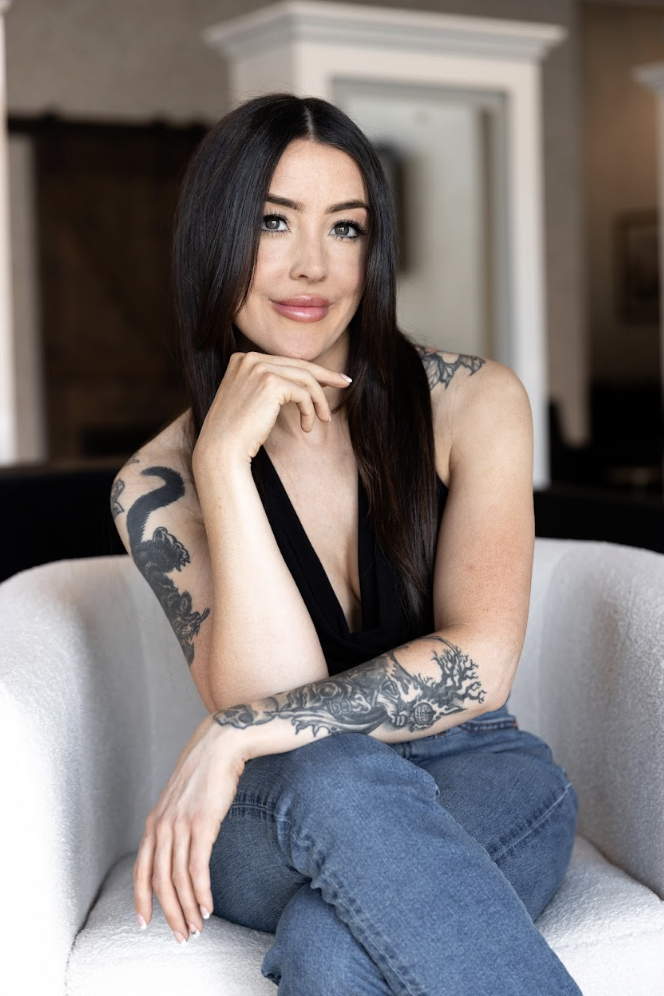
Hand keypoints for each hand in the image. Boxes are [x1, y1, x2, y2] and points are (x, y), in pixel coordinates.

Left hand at [133, 714, 245, 943]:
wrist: (220, 744)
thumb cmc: (204, 771)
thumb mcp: (179, 800)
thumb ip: (174, 824)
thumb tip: (179, 848)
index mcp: (154, 822)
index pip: (141, 870)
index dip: (141, 900)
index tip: (146, 923)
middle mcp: (162, 826)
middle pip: (159, 882)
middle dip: (169, 914)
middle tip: (180, 936)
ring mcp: (180, 825)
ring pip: (177, 880)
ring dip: (187, 909)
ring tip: (196, 928)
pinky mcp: (202, 824)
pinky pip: (197, 868)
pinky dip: (201, 892)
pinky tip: (207, 907)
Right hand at [192, 351, 351, 469]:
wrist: (221, 448)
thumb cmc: (238, 432)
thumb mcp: (252, 400)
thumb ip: (271, 385)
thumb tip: (305, 382)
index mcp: (243, 359)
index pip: (285, 362)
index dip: (310, 371)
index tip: (330, 380)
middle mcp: (250, 358)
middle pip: (299, 364)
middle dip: (326, 376)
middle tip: (346, 384)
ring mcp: (259, 368)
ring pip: (305, 378)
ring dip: (319, 401)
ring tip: (324, 419)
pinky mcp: (271, 382)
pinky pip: (303, 393)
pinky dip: (310, 410)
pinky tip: (307, 426)